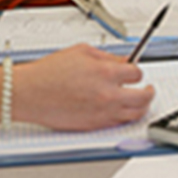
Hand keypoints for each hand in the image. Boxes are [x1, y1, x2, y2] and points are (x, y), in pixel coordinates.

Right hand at [15, 44, 153, 131]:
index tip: (134, 71)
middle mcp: (108, 94)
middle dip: (148, 91)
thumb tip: (123, 62)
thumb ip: (107, 56)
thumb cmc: (49, 72)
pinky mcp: (93, 125)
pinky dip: (124, 116)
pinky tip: (122, 110)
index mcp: (106, 73)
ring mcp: (102, 112)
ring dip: (141, 106)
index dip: (137, 71)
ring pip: (135, 114)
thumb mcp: (82, 51)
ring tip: (140, 101)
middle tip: (148, 88)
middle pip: (143, 96)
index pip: (137, 73)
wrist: (29, 93)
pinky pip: (118, 123)